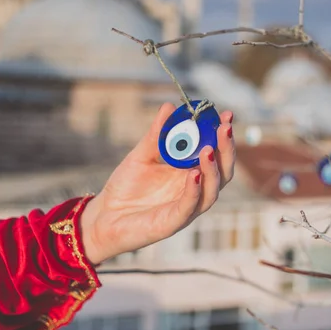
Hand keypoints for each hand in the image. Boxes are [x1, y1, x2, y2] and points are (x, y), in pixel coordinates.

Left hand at [80, 103, 234, 264]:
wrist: (104, 216)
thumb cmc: (126, 188)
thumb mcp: (141, 155)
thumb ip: (157, 135)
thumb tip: (170, 107)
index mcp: (191, 173)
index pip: (216, 154)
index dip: (223, 136)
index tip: (226, 114)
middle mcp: (195, 191)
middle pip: (222, 172)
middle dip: (226, 150)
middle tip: (225, 127)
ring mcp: (186, 208)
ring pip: (211, 192)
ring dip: (213, 170)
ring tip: (209, 150)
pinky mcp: (172, 222)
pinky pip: (189, 207)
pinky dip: (194, 190)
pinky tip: (194, 174)